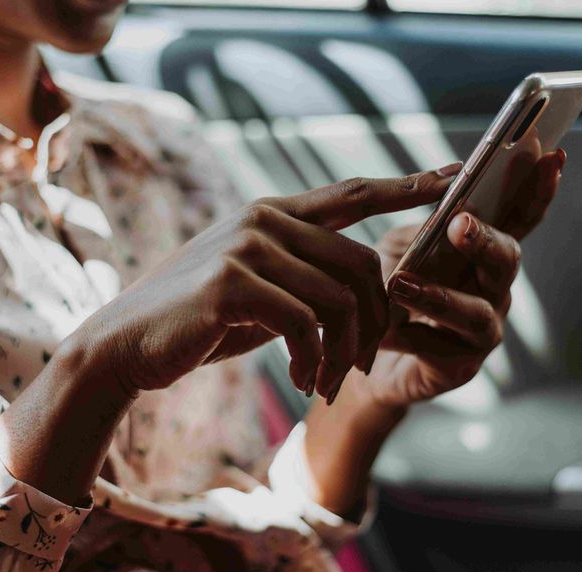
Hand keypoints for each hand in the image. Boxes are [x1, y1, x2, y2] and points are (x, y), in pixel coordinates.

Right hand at [62, 167, 462, 400]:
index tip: (454, 178)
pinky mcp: (231, 284)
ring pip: (339, 298)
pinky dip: (315, 361)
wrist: (127, 344)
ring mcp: (246, 247)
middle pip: (362, 262)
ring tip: (327, 383)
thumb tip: (362, 293)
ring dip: (344, 352)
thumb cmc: (197, 322)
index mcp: (273, 214)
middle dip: (376, 323)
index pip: (353, 194)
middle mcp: (264, 220)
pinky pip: (305, 324)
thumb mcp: (258, 291)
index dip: (406, 186)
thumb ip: (303, 278)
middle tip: (361, 368)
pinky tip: (303, 381)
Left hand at [346, 149, 566, 409]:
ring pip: (477, 312)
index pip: (519, 217)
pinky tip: (386, 331)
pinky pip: (443, 349)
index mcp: (483, 251)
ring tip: (399, 285)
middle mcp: (493, 287)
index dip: (537, 190)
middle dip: (486, 240)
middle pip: (507, 260)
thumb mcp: (399, 246)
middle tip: (459, 224)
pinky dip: (412, 336)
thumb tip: (446, 186)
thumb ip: (424, 224)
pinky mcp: (461, 365)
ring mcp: (483, 329)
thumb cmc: (388, 290)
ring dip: (440, 296)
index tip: (551, 156)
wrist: (364, 352)